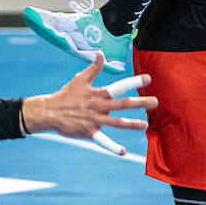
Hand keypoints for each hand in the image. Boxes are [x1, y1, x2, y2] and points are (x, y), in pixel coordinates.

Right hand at [20, 55, 155, 156]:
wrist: (50, 112)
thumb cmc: (67, 94)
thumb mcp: (81, 79)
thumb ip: (94, 67)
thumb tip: (101, 53)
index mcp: (99, 93)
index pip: (120, 86)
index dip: (134, 82)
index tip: (148, 78)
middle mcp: (99, 107)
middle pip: (123, 104)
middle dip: (141, 103)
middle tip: (156, 102)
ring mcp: (95, 120)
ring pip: (117, 123)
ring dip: (132, 124)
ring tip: (146, 125)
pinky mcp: (89, 132)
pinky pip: (103, 140)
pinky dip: (112, 147)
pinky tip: (123, 152)